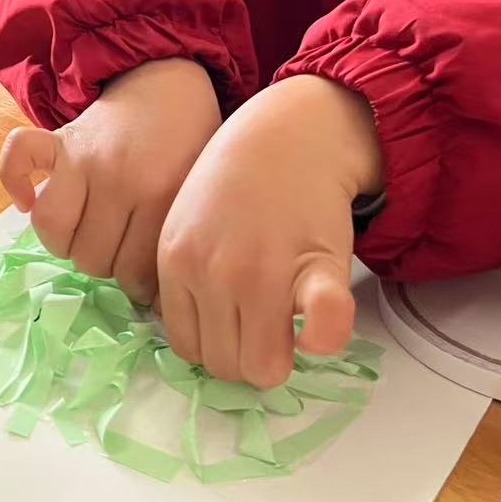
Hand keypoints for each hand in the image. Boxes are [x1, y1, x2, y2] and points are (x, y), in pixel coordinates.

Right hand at [0, 59, 220, 302]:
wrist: (171, 80)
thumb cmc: (192, 145)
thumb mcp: (196, 198)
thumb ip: (174, 244)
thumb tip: (150, 309)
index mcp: (159, 197)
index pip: (134, 275)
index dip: (141, 286)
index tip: (149, 277)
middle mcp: (117, 178)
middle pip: (91, 259)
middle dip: (107, 263)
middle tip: (122, 245)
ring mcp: (82, 158)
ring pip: (52, 232)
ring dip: (67, 240)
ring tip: (86, 230)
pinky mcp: (57, 139)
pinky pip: (17, 160)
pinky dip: (13, 183)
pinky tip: (27, 200)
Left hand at [156, 75, 381, 388]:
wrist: (292, 134)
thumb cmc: (240, 181)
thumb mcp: (185, 224)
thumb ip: (184, 279)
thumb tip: (200, 344)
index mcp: (176, 262)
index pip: (186, 347)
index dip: (214, 345)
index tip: (234, 325)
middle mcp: (213, 272)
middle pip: (224, 364)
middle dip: (246, 356)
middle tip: (265, 323)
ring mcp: (264, 273)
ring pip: (263, 367)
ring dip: (279, 354)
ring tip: (287, 318)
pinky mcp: (318, 269)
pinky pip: (323, 326)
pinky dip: (324, 335)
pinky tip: (317, 325)